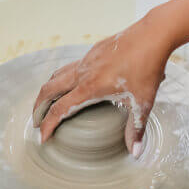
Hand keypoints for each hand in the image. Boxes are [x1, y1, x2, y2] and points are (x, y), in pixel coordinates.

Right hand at [33, 15, 173, 154]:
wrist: (152, 35)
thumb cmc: (148, 68)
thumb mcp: (143, 102)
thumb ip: (136, 129)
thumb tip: (135, 153)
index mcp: (90, 87)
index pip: (59, 109)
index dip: (48, 125)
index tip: (42, 137)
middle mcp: (83, 72)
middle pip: (49, 89)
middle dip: (39, 106)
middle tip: (36, 120)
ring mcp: (87, 59)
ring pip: (58, 74)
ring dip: (48, 89)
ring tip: (48, 101)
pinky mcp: (93, 51)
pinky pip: (71, 66)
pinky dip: (63, 77)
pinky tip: (72, 83)